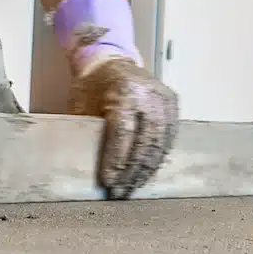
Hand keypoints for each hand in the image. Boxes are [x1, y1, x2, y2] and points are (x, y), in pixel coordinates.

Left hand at [65, 52, 178, 197]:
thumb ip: (84, 129)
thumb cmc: (92, 84)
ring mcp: (164, 99)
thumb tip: (79, 165)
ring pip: (159, 144)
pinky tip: (146, 172)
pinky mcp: (173, 104)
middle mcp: (149, 94)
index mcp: (124, 91)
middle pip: (144, 142)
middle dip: (131, 171)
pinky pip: (168, 138)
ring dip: (146, 170)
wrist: (111, 60)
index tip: (109, 182)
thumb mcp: (81, 102)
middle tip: (121, 193)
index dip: (116, 160)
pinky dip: (157, 158)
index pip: (123, 132)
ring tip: (132, 187)